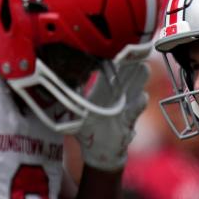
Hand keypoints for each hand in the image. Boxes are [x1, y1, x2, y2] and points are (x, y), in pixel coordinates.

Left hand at [77, 57, 149, 171]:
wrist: (98, 153)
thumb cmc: (87, 132)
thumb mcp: (74, 113)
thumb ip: (71, 97)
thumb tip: (55, 81)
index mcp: (102, 92)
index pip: (110, 71)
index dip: (115, 58)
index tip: (117, 46)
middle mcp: (116, 97)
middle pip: (126, 76)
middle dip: (131, 64)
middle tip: (137, 50)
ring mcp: (125, 108)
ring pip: (135, 90)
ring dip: (139, 81)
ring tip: (143, 69)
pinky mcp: (129, 122)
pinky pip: (135, 112)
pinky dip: (138, 105)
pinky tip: (142, 97)